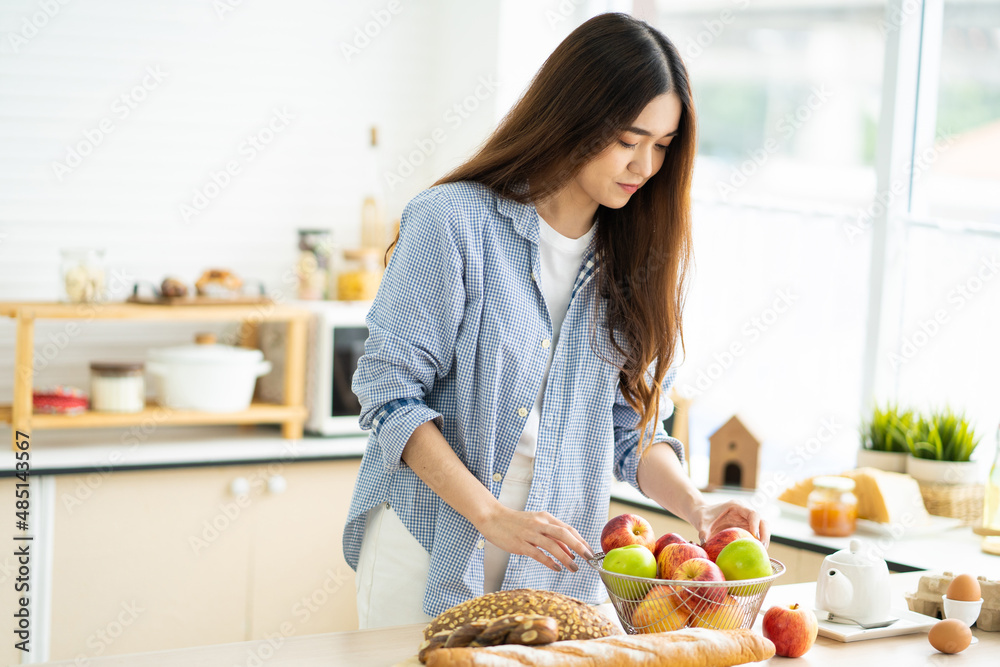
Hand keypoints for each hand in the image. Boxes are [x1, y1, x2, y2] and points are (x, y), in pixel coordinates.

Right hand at [477, 505, 594, 572]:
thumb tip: (569, 551)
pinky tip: (557, 568)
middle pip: (564, 534)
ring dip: (566, 557)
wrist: (493, 518)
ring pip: (553, 545)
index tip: (590, 551)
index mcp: (545, 518)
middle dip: (579, 546)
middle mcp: (540, 524)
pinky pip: (538, 554)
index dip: (580, 540)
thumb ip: (552, 537)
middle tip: (588, 558)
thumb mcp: (536, 525)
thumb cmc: (516, 523)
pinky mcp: (520, 544)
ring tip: (574, 568)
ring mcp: (530, 533)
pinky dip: (550, 562)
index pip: (568, 529)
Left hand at [691, 500, 769, 547]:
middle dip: (765, 534)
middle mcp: (745, 513)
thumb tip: (704, 543)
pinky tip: (756, 555)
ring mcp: (747, 521)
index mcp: (736, 506)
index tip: (754, 536)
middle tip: (762, 548)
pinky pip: (756, 536)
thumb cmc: (703, 516)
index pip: (752, 513)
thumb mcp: (701, 523)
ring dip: (764, 541)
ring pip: (762, 530)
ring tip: (761, 554)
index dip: (756, 524)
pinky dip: (758, 544)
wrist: (702, 515)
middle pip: (762, 522)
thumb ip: (703, 531)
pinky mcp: (746, 529)